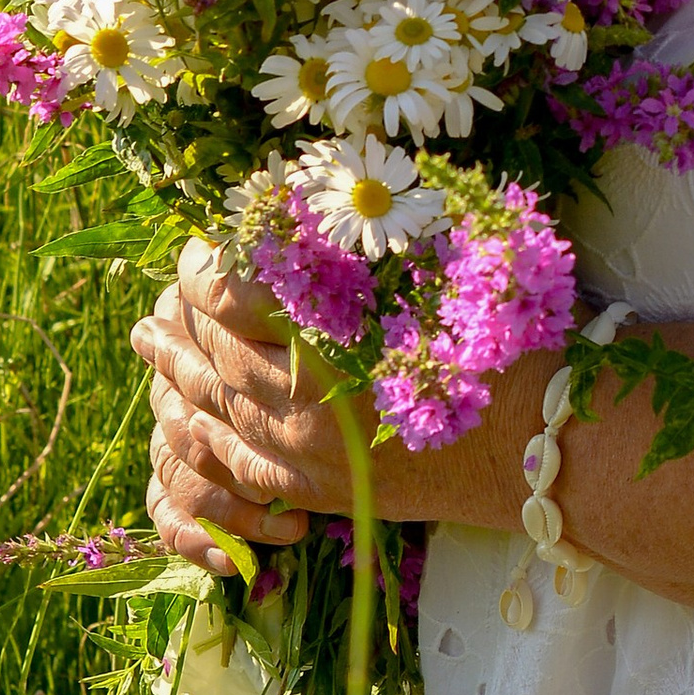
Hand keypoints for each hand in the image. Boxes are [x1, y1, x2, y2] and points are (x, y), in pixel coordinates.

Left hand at [136, 236, 527, 569]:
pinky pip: (238, 468)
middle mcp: (301, 403)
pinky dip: (205, 438)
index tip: (202, 245)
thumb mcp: (443, 266)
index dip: (207, 267)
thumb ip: (369, 236)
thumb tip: (313, 202)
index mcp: (324, 337)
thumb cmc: (504, 344)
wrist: (544, 448)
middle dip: (181, 317)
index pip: (230, 295)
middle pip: (214, 352)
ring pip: (215, 410)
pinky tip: (190, 420)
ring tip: (149, 344)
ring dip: (175, 374)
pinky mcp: (322, 493)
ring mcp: (306, 456)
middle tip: (160, 291)